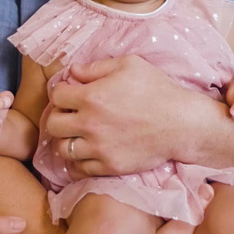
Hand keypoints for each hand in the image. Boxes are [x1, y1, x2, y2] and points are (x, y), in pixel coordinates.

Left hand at [47, 56, 215, 177]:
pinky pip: (80, 168)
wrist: (181, 124)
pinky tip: (89, 149)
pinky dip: (79, 159)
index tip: (71, 94)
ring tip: (78, 134)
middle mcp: (90, 124)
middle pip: (53, 125)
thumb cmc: (157, 90)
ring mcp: (99, 148)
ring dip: (67, 140)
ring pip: (63, 149)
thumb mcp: (129, 65)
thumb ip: (96, 67)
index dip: (62, 92)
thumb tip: (72, 71)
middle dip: (58, 116)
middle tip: (71, 114)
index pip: (57, 96)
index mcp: (92, 97)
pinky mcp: (109, 166)